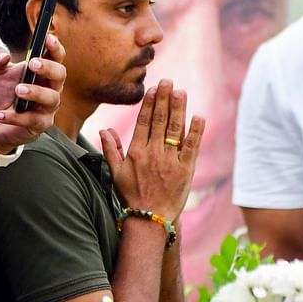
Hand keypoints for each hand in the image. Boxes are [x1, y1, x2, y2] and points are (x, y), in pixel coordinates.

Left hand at [0, 35, 66, 153]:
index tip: (47, 37)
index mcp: (43, 71)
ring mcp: (47, 108)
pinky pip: (32, 121)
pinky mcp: (39, 125)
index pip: (56, 57)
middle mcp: (50, 88)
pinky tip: (0, 114)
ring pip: (51, 99)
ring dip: (35, 92)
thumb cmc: (1, 92)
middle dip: (48, 68)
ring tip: (18, 90)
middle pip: (60, 75)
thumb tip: (3, 56)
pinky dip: (15, 117)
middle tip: (32, 64)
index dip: (55, 47)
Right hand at [100, 79, 204, 221]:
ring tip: (181, 92)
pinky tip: (198, 117)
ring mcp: (170, 161)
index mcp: (136, 152)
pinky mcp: (185, 170)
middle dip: (164, 99)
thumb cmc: (131, 196)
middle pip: (160, 120)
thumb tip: (104, 129)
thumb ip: (110, 149)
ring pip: (175, 130)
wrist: (148, 219)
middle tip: (169, 82)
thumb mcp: (115, 173)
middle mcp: (153, 153)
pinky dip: (196, 132)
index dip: (149, 104)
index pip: (144, 122)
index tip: (154, 89)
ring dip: (178, 109)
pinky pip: (192, 147)